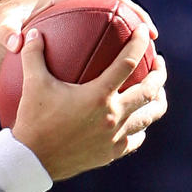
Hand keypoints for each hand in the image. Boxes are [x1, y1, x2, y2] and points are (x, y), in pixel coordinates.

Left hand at [0, 0, 157, 53]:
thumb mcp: (3, 28)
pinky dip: (119, 48)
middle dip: (133, 13)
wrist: (4, 31)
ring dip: (133, 32)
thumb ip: (7, 32)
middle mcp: (74, 3)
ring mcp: (80, 17)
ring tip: (152, 50)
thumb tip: (17, 43)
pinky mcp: (81, 31)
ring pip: (113, 21)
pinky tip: (131, 68)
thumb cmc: (4, 25)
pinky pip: (105, 37)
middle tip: (150, 31)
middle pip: (111, 4)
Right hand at [10, 25, 168, 180]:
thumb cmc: (33, 119)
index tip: (144, 32)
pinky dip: (139, 127)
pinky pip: (136, 138)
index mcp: (98, 95)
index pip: (127, 62)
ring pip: (149, 116)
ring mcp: (115, 136)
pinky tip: (135, 121)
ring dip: (157, 101)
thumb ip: (33, 54)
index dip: (139, 43)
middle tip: (158, 63)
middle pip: (150, 91)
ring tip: (156, 92)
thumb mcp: (32, 83)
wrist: (33, 160)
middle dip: (159, 74)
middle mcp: (113, 115)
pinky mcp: (112, 152)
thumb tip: (35, 32)